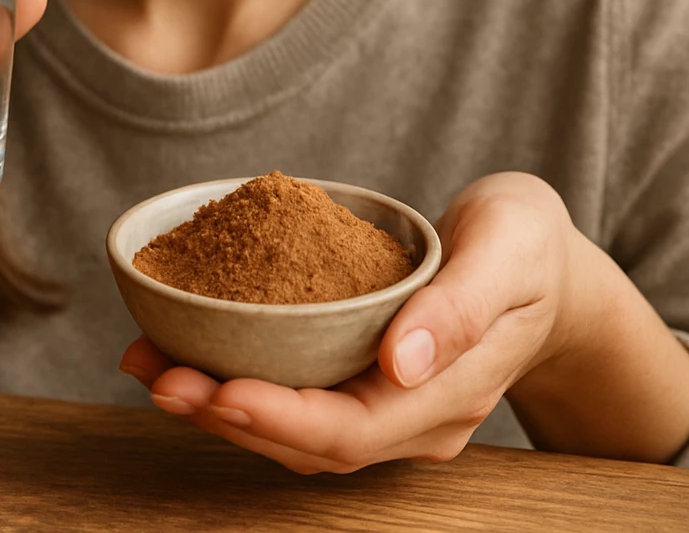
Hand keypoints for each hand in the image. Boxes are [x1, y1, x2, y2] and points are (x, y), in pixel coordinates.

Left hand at [121, 172, 688, 472]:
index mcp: (449, 394)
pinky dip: (233, 378)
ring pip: (289, 428)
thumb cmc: (528, 246)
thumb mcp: (510, 250)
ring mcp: (386, 408)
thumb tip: (400, 363)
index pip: (351, 431)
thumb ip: (461, 306)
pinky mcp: (360, 383)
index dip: (278, 418)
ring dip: (215, 402)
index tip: (215, 388)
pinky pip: (290, 395)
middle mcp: (412, 417)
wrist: (541, 262)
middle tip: (154, 373)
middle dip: (224, 414)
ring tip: (147, 361)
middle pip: (307, 442)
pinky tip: (183, 347)